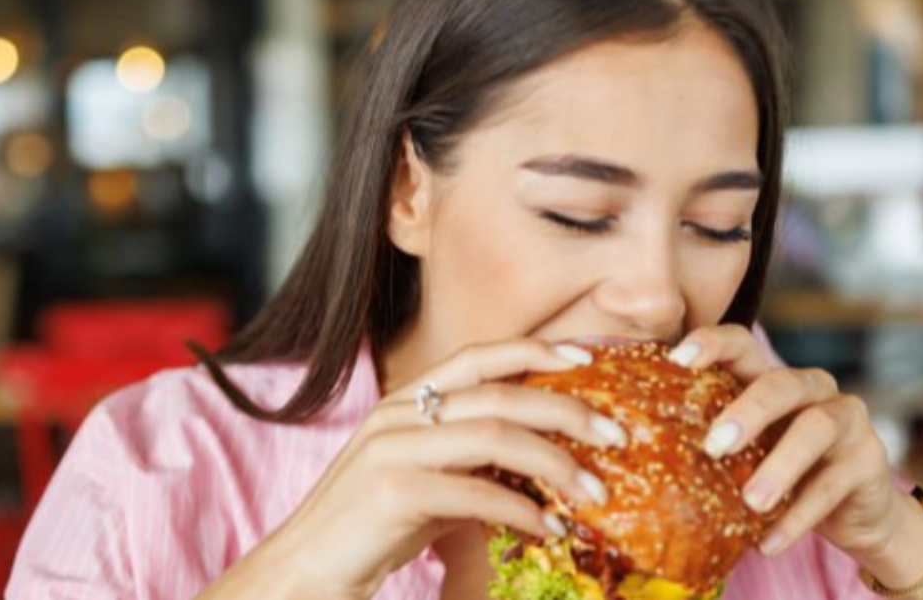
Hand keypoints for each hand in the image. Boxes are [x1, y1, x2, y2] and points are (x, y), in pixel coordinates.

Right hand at [217, 339, 627, 599]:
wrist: (304, 572)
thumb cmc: (372, 529)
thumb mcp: (427, 480)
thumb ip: (473, 461)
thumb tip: (545, 464)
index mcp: (406, 401)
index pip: (478, 356)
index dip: (535, 349)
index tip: (587, 355)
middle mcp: (399, 414)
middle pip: (501, 394)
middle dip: (568, 409)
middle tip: (618, 433)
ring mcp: (393, 449)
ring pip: (496, 437)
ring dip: (558, 464)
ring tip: (597, 492)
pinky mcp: (393, 492)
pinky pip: (478, 493)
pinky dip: (525, 510)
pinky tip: (551, 529)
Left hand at [670, 325, 899, 559]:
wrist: (854, 513)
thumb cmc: (784, 473)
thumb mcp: (748, 452)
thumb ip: (714, 440)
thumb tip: (638, 450)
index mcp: (772, 378)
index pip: (742, 344)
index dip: (711, 344)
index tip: (677, 360)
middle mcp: (813, 388)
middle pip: (781, 384)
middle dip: (747, 412)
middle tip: (714, 446)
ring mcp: (847, 419)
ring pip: (815, 428)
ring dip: (779, 467)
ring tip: (751, 502)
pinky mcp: (870, 460)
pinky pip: (831, 486)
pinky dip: (798, 517)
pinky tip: (768, 542)